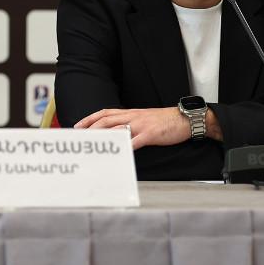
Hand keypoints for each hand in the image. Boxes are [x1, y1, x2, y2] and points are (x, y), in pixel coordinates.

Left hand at [74, 107, 188, 149]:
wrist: (185, 118)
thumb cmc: (164, 121)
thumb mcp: (143, 118)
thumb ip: (130, 123)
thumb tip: (116, 132)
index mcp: (130, 113)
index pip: (105, 113)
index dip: (90, 119)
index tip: (78, 126)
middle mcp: (133, 116)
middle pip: (107, 120)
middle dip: (91, 128)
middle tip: (80, 136)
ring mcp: (142, 124)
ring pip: (118, 128)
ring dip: (104, 136)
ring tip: (93, 144)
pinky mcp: (152, 133)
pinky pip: (137, 140)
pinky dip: (127, 145)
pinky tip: (119, 152)